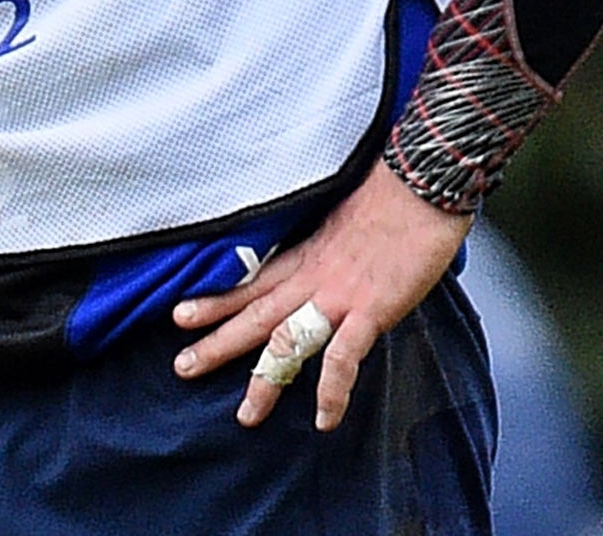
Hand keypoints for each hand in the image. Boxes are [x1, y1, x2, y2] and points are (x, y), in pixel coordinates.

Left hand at [170, 159, 471, 430]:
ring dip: (265, 378)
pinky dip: (332, 391)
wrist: (420, 183)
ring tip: (246, 413)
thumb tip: (329, 264)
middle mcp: (311, 276)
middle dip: (217, 344)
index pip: (250, 284)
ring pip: (287, 341)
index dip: (216, 302)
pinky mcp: (371, 308)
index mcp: (304, 255)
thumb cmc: (390, 195)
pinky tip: (324, 420)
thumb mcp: (344, 220)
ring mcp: (337, 294)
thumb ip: (329, 250)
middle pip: (254, 315)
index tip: (181, 316)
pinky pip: (344, 357)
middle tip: (182, 367)